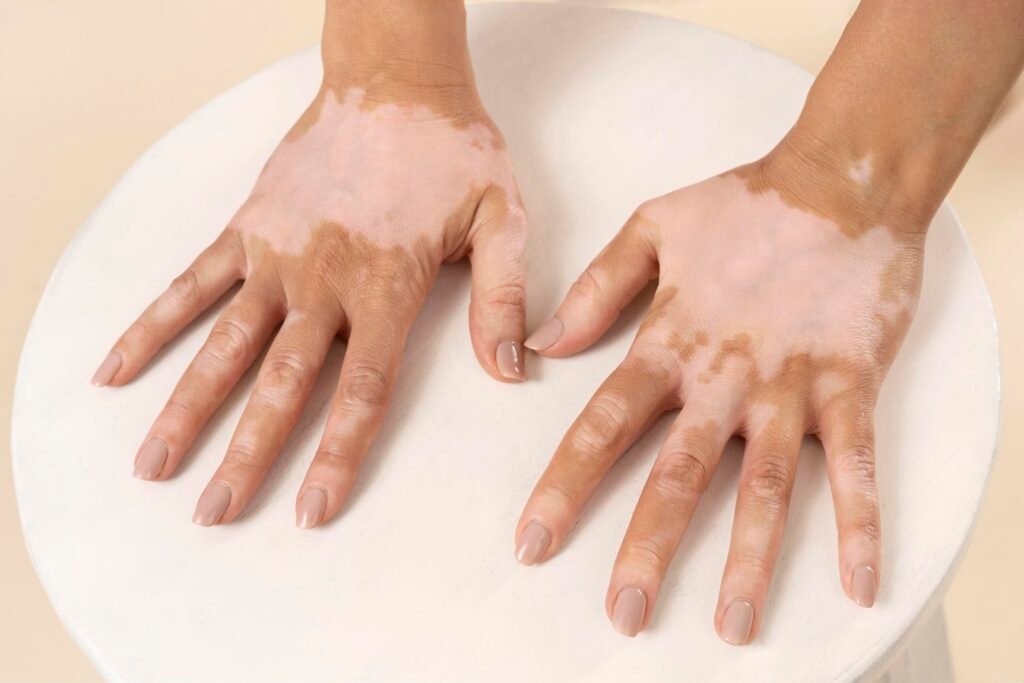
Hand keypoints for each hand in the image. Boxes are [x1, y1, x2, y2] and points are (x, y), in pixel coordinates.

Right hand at [92, 47, 526, 527]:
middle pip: (280, 383)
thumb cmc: (452, 150)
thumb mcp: (503, 217)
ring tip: (154, 464)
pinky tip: (117, 369)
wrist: (395, 79)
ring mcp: (276, 253)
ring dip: (187, 407)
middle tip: (214, 514)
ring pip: (224, 344)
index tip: (310, 511)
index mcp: (387, 286)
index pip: (361, 389)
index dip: (336, 454)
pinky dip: (153, 326)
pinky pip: (192, 282)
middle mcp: (323, 279)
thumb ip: (503, 296)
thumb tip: (513, 370)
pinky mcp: (248, 227)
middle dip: (247, 454)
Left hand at [514, 143, 924, 643]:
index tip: (532, 543)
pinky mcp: (852, 384)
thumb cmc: (745, 204)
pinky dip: (860, 522)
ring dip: (750, 559)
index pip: (604, 425)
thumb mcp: (654, 227)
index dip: (564, 486)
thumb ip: (598, 288)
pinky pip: (856, 464)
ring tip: (733, 624)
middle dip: (647, 547)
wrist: (842, 181)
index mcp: (671, 342)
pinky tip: (858, 581)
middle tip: (623, 612)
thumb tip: (544, 342)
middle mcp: (724, 376)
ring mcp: (791, 385)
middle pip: (678, 474)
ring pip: (764, 485)